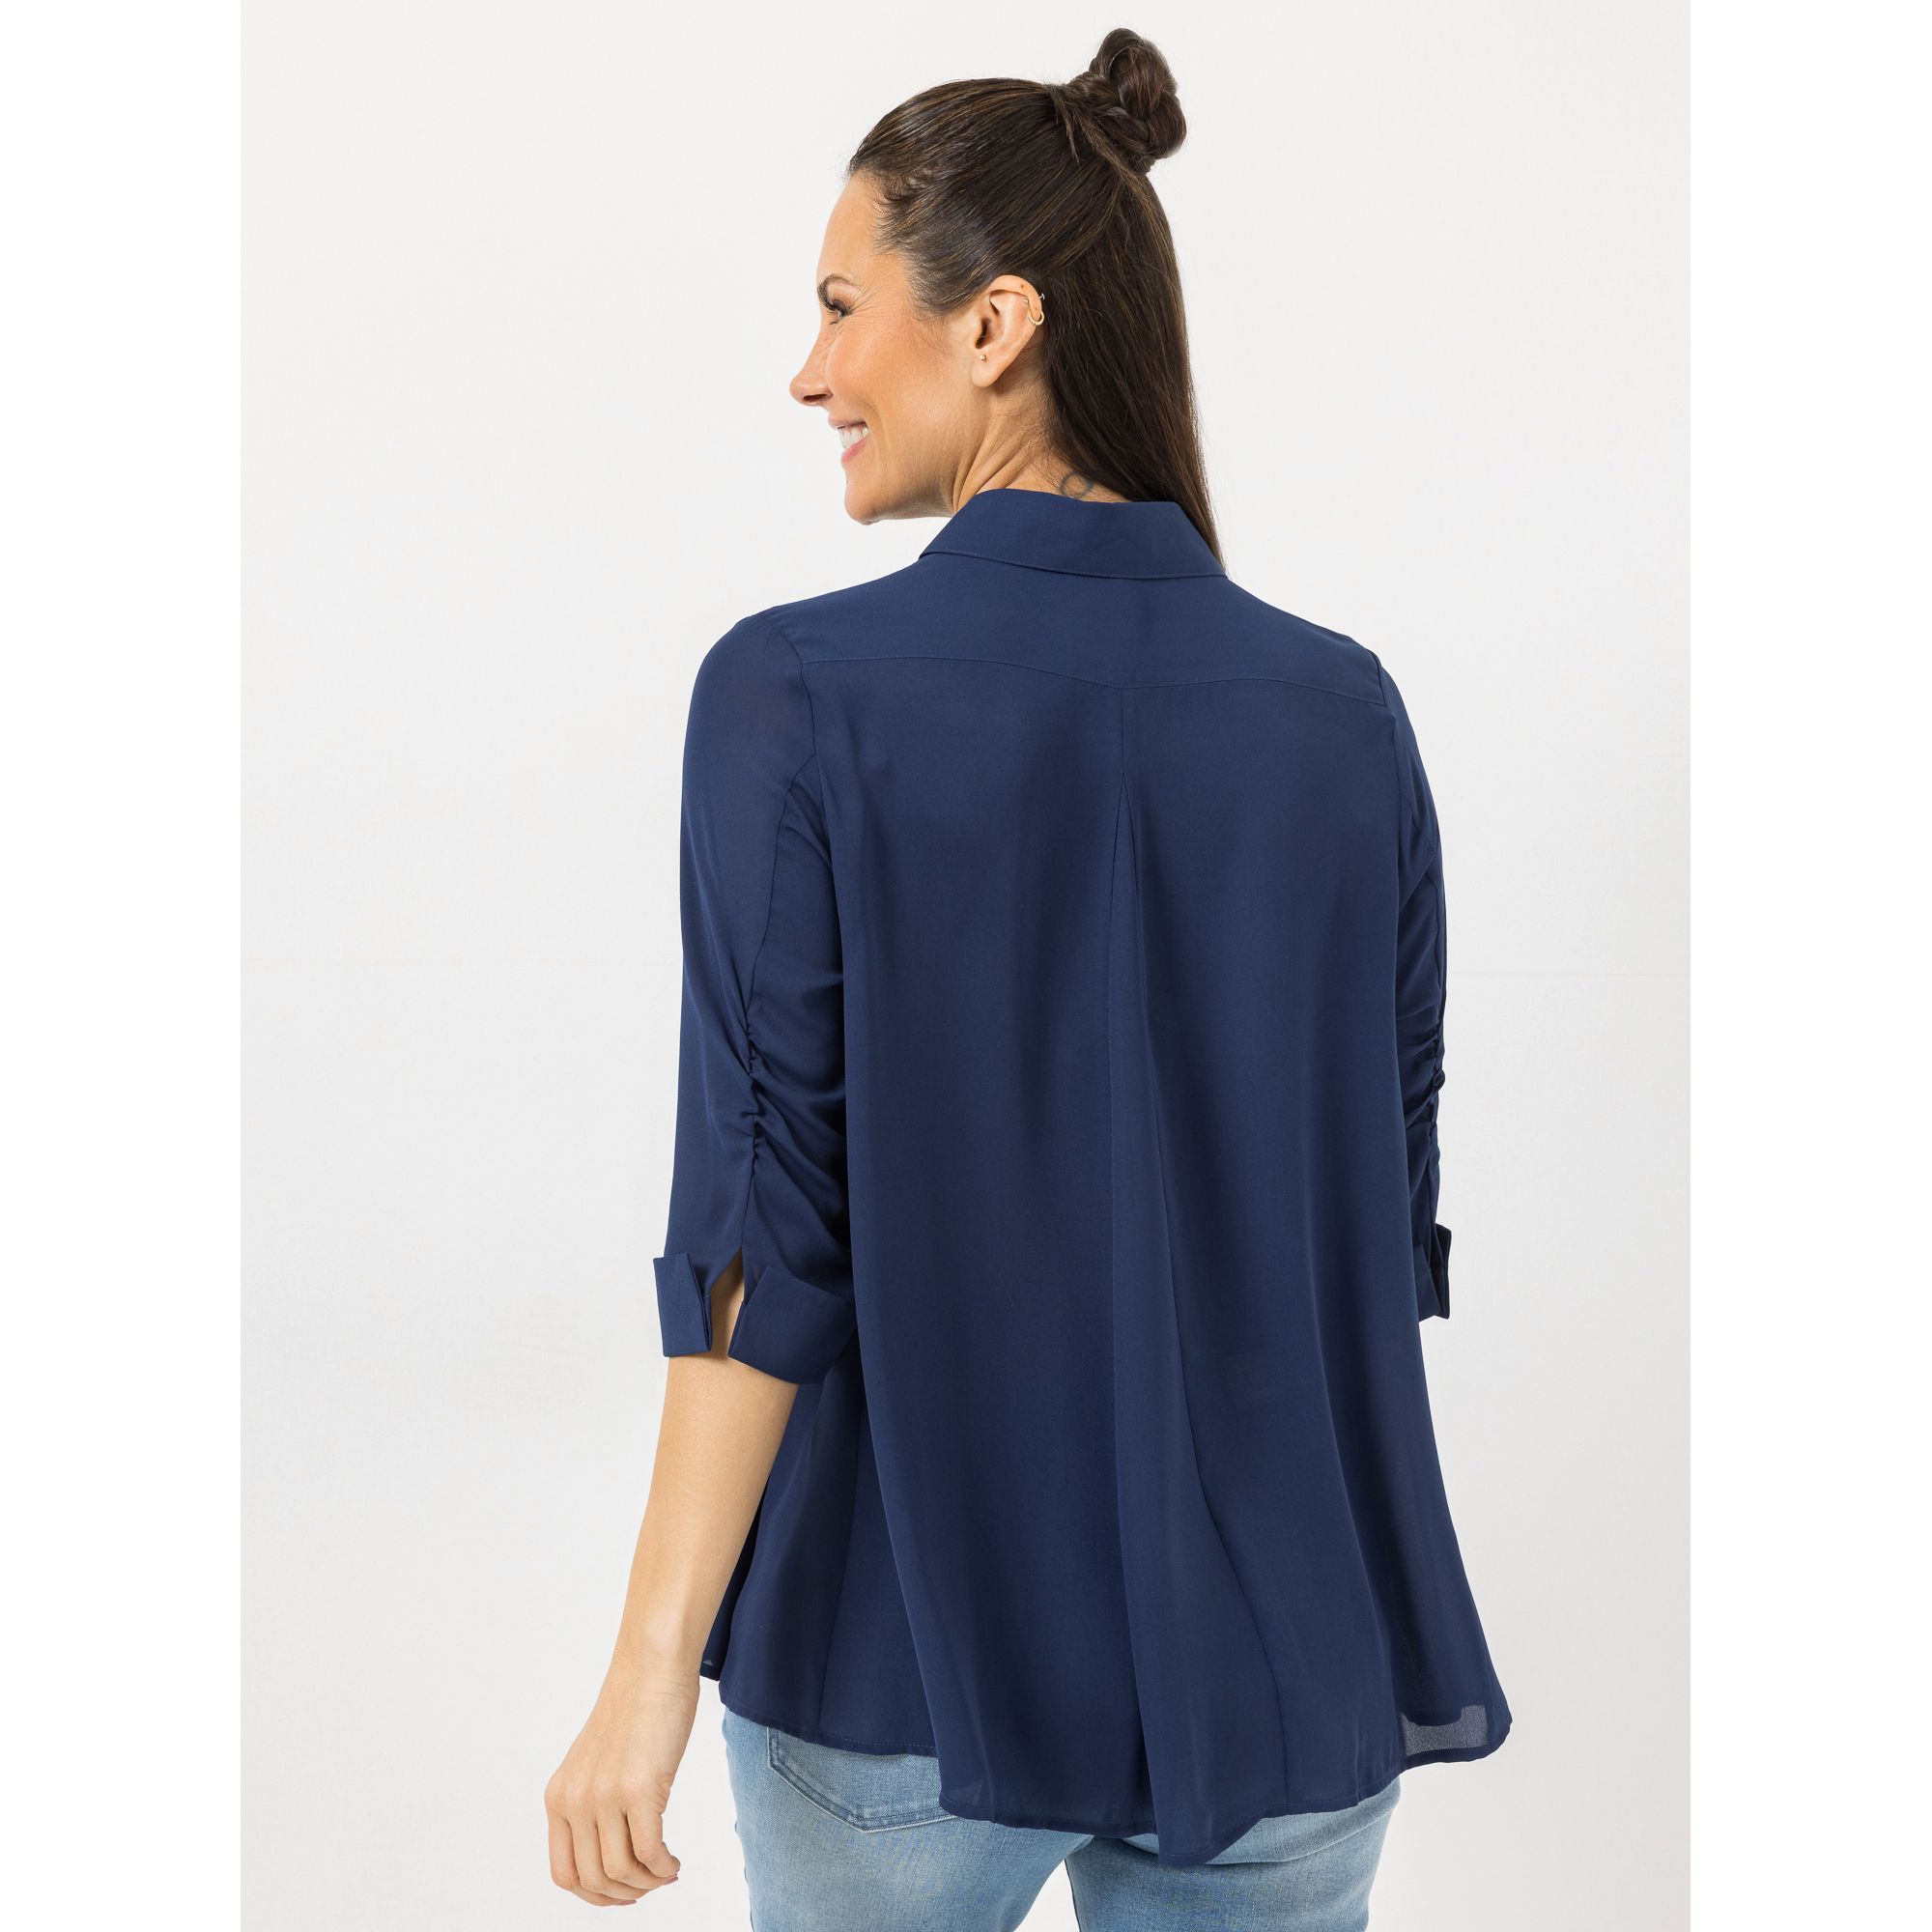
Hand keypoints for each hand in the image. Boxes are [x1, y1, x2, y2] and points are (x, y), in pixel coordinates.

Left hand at [545, 1670, 698, 1905]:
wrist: (651, 1668)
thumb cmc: (634, 1712)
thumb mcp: (596, 1765)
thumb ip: (594, 1805)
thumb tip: (616, 1859)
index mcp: (559, 1797)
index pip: (564, 1874)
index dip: (595, 1895)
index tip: (623, 1893)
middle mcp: (575, 1800)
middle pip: (594, 1879)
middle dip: (627, 1892)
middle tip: (652, 1884)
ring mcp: (606, 1795)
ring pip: (621, 1871)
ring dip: (648, 1883)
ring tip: (667, 1871)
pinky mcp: (640, 1788)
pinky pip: (650, 1853)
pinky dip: (664, 1868)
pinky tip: (675, 1862)